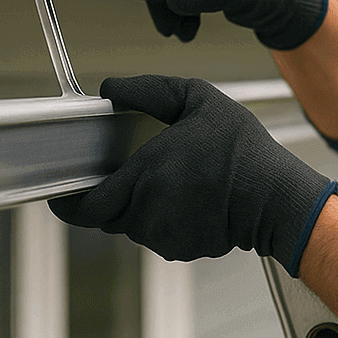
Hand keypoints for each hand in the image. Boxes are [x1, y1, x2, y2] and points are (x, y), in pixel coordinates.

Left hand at [48, 75, 337, 275]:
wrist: (276, 198)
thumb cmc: (243, 151)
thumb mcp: (199, 100)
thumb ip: (150, 90)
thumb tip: (112, 88)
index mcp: (146, 175)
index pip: (86, 205)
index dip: (67, 204)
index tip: (61, 196)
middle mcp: (148, 211)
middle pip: (108, 213)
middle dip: (112, 195)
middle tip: (135, 173)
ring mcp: (164, 235)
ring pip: (134, 223)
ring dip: (143, 205)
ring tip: (176, 182)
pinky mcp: (180, 249)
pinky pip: (158, 235)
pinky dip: (165, 220)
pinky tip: (191, 200)